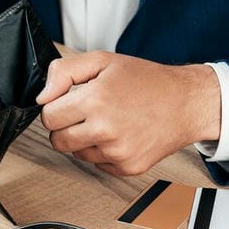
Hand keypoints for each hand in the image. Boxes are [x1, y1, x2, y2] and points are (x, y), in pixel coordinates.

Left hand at [36, 51, 220, 175]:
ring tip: (107, 121)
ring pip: (76, 153)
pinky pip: (97, 164)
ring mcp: (117, 152)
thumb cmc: (147, 81)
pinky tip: (120, 134)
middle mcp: (105, 129)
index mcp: (96, 100)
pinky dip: (103, 151)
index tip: (68, 102)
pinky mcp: (127, 167)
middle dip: (65, 126)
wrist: (186, 103)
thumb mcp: (103, 61)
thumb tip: (43, 97)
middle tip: (84, 113)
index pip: (48, 117)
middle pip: (57, 140)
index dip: (55, 107)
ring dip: (84, 139)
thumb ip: (64, 72)